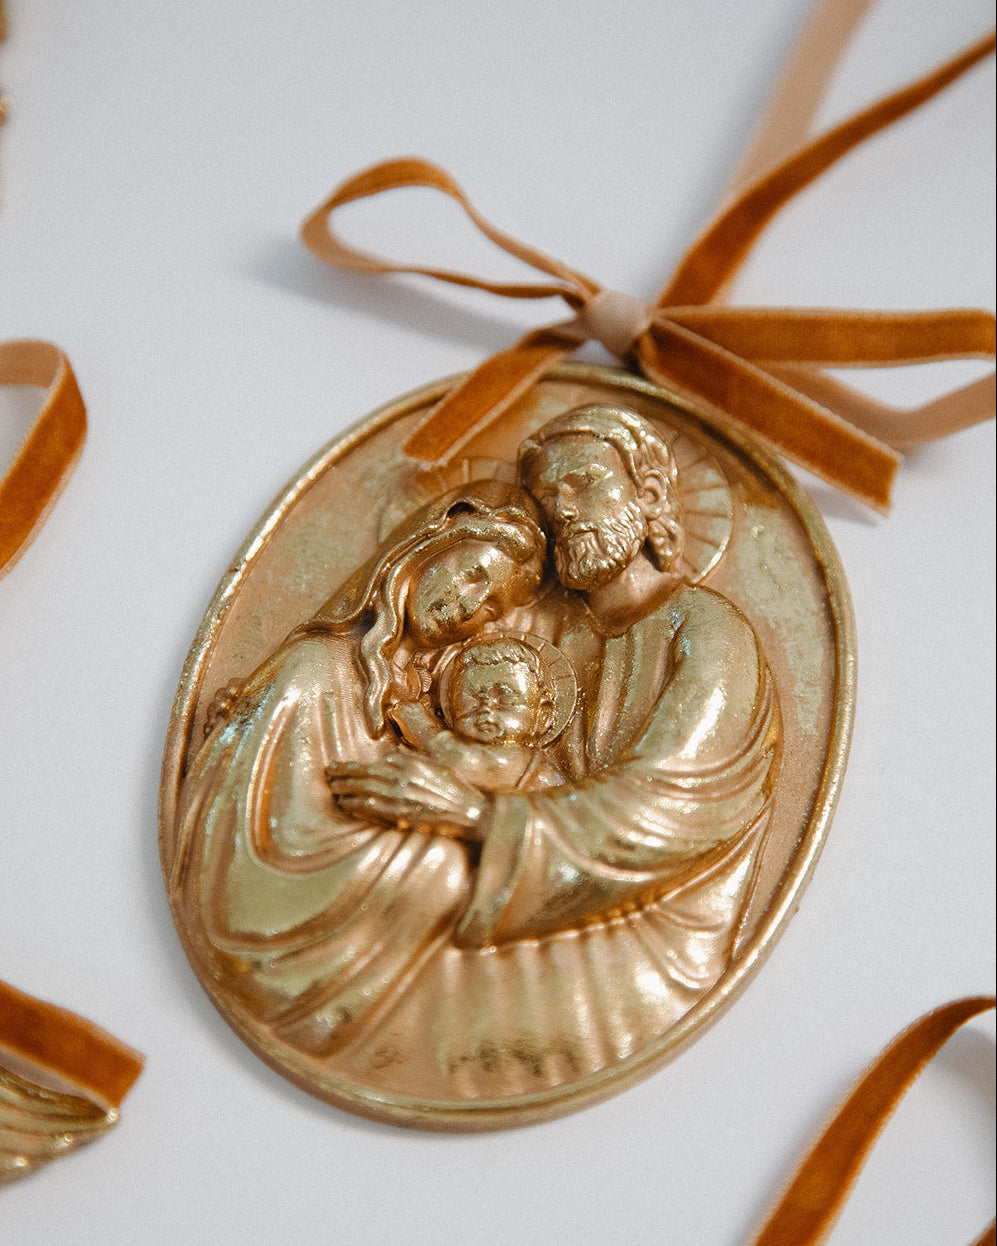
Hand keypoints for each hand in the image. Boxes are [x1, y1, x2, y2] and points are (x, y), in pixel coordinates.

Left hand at [326, 754, 488, 841]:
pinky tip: (347, 806)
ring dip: (345, 790)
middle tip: (327, 775)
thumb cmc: (455, 789)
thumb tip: (392, 756)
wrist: (470, 812)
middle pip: (363, 776)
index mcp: (409, 764)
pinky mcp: (402, 814)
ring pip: (364, 791)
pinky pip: (373, 809)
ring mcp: (401, 797)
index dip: (350, 766)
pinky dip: (357, 806)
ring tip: (333, 790)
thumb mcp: (434, 766)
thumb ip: (412, 759)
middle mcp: (402, 778)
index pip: (372, 764)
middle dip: (342, 775)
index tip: (337, 766)